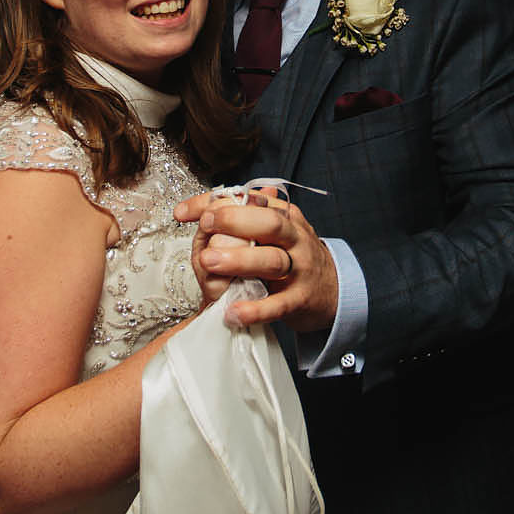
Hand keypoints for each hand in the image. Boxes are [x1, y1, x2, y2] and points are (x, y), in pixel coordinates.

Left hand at [176, 190, 338, 332]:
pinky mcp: (299, 299)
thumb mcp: (273, 230)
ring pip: (272, 260)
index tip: (183, 212)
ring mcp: (298, 269)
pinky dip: (256, 310)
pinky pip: (278, 305)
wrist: (331, 290)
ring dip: (239, 260)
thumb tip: (207, 204)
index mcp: (284, 216)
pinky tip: (233, 312)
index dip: (213, 203)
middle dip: (235, 220)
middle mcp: (294, 238)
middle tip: (206, 226)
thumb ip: (243, 216)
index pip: (249, 200)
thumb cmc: (291, 256)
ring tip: (208, 262)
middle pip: (269, 223)